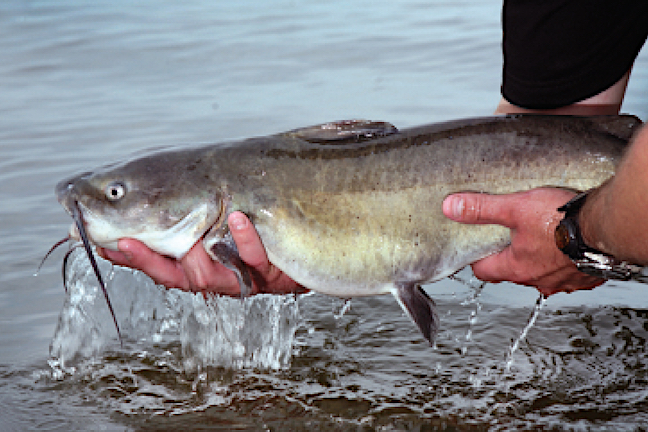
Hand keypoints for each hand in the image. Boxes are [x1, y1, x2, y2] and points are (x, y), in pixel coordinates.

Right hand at [97, 211, 305, 296]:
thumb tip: (131, 199)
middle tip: (129, 241)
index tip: (107, 246)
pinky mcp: (268, 273)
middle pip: (179, 275)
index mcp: (199, 264)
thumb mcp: (215, 215)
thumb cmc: (255, 223)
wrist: (308, 238)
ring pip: (212, 273)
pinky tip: (241, 217)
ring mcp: (242, 275)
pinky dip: (246, 239)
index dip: (133, 259)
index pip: (159, 265)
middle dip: (153, 259)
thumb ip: (181, 213)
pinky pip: (254, 259)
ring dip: (199, 247)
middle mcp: (216, 275)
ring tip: (182, 226)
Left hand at [442, 188, 604, 295]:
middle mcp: (539, 281)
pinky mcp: (585, 276)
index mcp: (516, 268)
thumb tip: (451, 208)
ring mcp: (564, 281)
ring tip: (540, 238)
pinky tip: (566, 244)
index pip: (484, 272)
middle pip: (513, 273)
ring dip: (538, 260)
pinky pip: (568, 273)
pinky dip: (563, 261)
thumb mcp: (514, 207)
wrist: (605, 229)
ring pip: (542, 275)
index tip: (477, 247)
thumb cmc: (563, 220)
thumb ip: (481, 209)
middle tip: (509, 238)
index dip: (478, 258)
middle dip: (508, 257)